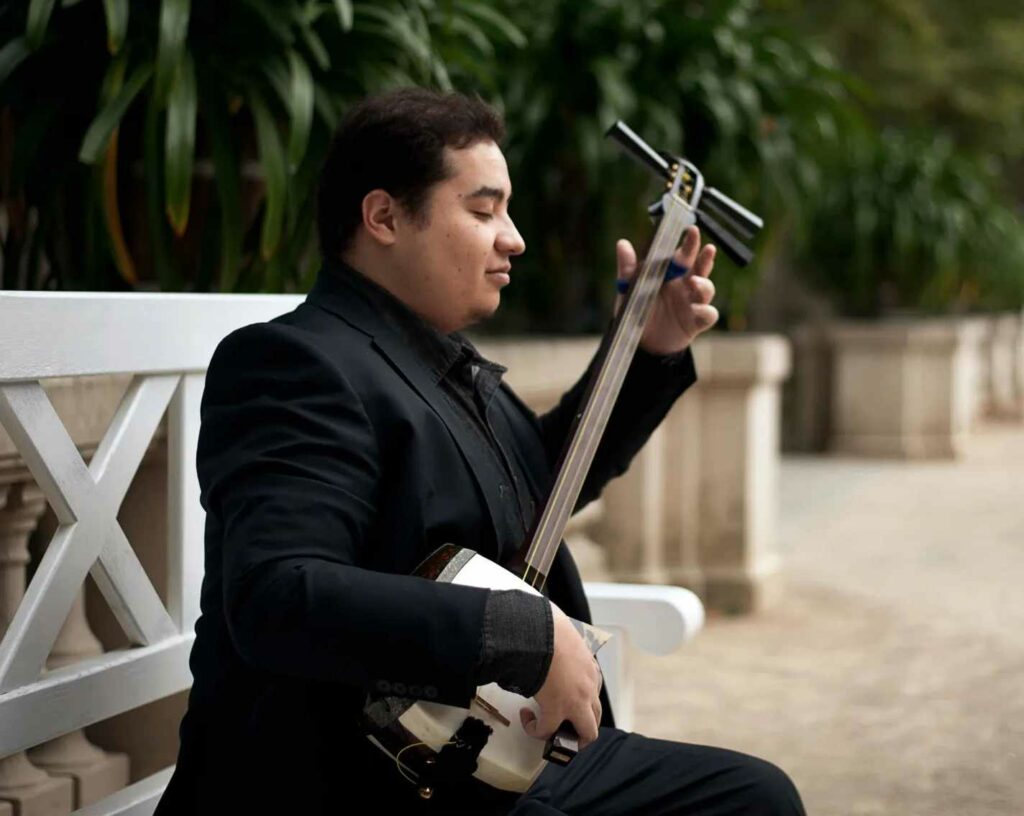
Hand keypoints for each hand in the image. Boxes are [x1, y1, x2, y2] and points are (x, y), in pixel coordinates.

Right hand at [519, 604, 602, 750]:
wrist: (541, 631)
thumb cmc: (550, 626)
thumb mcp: (565, 638)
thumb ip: (563, 648)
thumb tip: (548, 641)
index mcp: (591, 670)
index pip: (592, 694)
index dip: (578, 702)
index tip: (562, 698)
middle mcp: (589, 689)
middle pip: (595, 720)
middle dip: (579, 728)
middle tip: (560, 725)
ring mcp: (576, 702)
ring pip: (586, 734)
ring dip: (568, 735)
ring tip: (549, 730)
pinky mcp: (556, 711)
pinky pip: (547, 731)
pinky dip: (536, 729)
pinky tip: (527, 717)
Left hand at [615, 225, 718, 354]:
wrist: (642, 342)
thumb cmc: (637, 309)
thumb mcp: (629, 289)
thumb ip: (628, 268)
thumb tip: (622, 243)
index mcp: (671, 273)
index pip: (684, 254)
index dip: (690, 242)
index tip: (692, 229)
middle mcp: (686, 285)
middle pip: (701, 267)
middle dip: (705, 257)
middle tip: (707, 248)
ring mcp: (693, 303)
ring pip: (708, 288)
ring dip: (704, 284)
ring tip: (694, 282)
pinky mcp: (696, 322)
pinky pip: (708, 314)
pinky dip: (705, 311)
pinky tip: (696, 309)